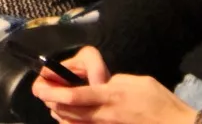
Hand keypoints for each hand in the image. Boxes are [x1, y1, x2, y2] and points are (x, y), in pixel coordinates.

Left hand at [34, 50, 197, 123]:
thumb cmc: (158, 100)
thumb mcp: (136, 81)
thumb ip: (114, 82)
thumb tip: (101, 85)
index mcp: (110, 96)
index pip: (76, 96)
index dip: (55, 93)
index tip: (42, 87)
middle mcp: (104, 114)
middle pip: (70, 112)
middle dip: (52, 103)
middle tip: (43, 95)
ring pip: (75, 123)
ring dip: (60, 114)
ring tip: (53, 105)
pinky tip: (69, 119)